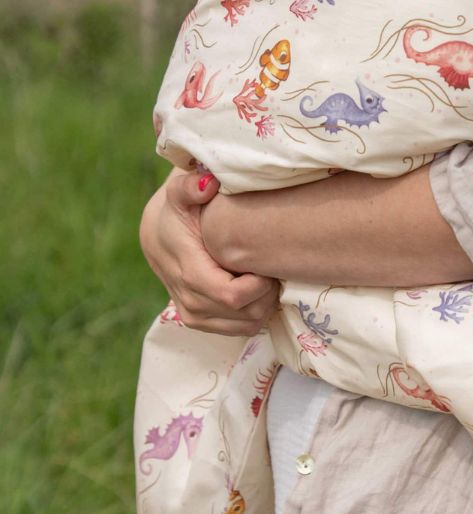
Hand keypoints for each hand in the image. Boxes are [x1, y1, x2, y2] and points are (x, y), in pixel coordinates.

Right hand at [139, 168, 279, 335]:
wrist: (159, 233)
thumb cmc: (179, 210)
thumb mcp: (180, 192)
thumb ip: (190, 186)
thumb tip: (207, 184)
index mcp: (188, 272)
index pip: (231, 296)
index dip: (259, 285)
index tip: (268, 263)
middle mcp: (190, 301)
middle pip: (246, 313)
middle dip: (268, 293)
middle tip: (272, 266)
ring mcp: (194, 315)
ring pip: (247, 326)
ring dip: (264, 304)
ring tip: (264, 275)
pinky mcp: (200, 321)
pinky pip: (240, 329)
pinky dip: (255, 312)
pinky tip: (256, 287)